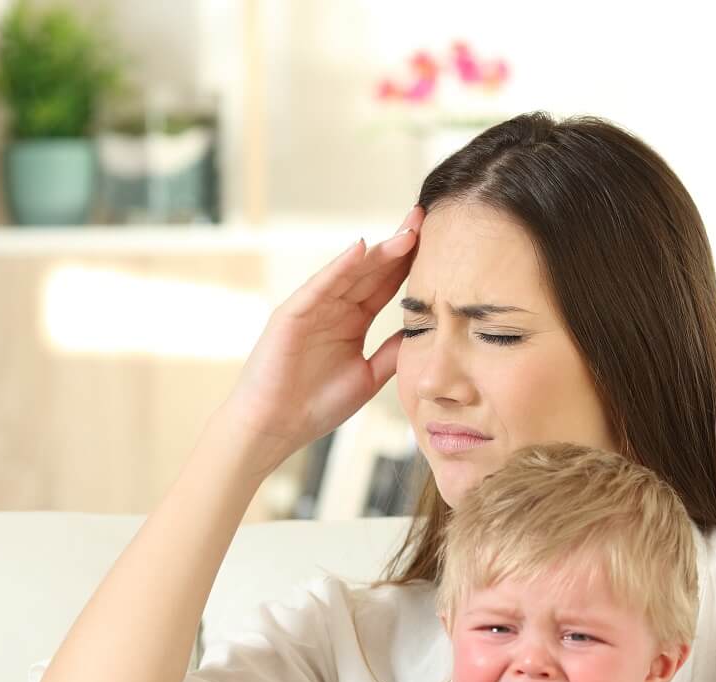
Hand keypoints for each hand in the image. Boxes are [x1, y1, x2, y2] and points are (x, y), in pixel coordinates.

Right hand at [216, 207, 422, 472]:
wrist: (276, 427)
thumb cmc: (316, 406)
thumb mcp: (368, 376)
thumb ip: (392, 352)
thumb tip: (424, 331)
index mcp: (353, 321)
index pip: (387, 285)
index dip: (411, 263)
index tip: (440, 242)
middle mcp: (334, 308)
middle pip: (372, 270)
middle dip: (399, 245)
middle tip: (426, 219)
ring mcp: (313, 307)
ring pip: (350, 272)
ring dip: (378, 252)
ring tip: (407, 232)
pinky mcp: (292, 313)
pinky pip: (320, 286)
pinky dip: (339, 267)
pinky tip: (360, 249)